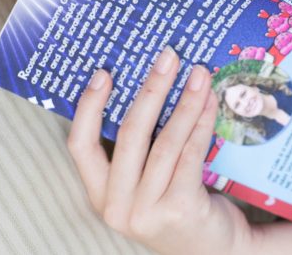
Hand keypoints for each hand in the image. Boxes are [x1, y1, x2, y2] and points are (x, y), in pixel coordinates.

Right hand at [66, 47, 252, 254]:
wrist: (212, 251)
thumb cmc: (175, 206)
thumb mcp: (143, 184)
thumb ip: (137, 148)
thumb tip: (149, 84)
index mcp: (100, 194)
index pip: (79, 146)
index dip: (88, 107)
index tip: (104, 72)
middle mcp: (117, 206)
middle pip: (129, 134)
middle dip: (151, 89)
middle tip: (168, 57)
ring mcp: (147, 210)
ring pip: (164, 142)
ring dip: (184, 101)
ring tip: (198, 74)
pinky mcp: (179, 209)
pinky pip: (189, 155)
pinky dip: (201, 123)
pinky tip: (210, 101)